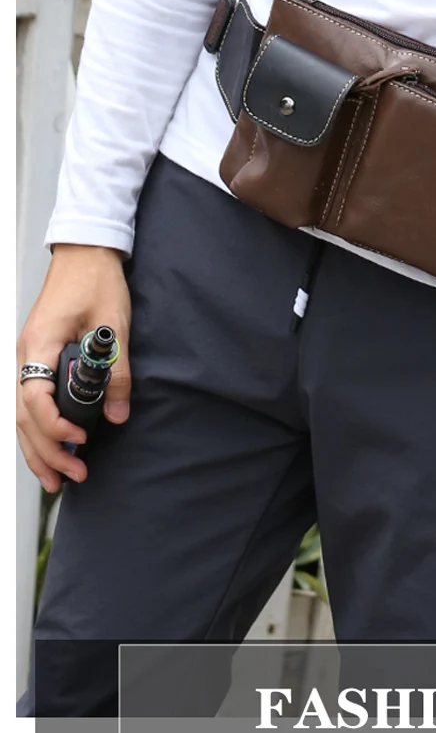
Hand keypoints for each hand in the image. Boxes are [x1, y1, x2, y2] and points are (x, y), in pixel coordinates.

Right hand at [16, 245, 130, 491]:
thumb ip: (116, 371)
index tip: (80, 441)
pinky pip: (28, 402)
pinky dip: (37, 429)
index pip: (34, 399)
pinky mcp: (36, 358)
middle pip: (22, 416)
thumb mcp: (114, 325)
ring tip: (56, 479)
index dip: (54, 426)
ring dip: (37, 448)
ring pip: (20, 415)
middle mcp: (24, 354)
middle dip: (45, 451)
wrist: (85, 254)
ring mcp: (27, 357)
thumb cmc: (96, 280)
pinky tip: (51, 448)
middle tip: (73, 476)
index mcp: (38, 344)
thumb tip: (118, 415)